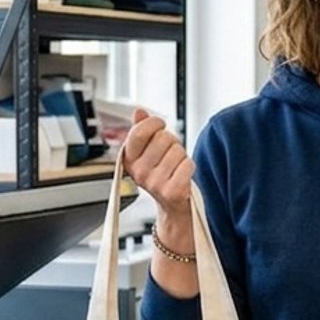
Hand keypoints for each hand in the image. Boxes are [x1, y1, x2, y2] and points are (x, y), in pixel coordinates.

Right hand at [123, 108, 194, 250]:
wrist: (173, 207)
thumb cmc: (163, 175)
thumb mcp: (149, 152)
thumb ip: (143, 130)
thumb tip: (139, 112)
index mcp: (129, 160)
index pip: (139, 131)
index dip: (154, 123)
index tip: (160, 126)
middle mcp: (139, 173)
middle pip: (163, 138)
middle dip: (172, 142)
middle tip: (170, 156)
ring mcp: (154, 183)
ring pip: (177, 151)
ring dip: (182, 156)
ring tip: (176, 167)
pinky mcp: (172, 192)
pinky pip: (187, 164)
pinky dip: (190, 166)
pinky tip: (183, 175)